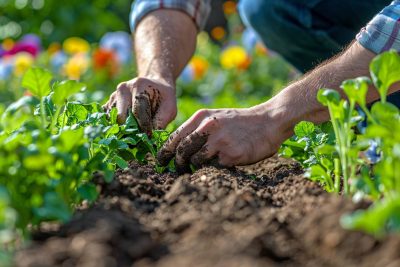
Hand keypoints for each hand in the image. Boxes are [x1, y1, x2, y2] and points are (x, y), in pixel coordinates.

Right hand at [103, 77, 176, 133]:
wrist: (154, 85)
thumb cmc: (163, 98)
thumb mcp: (169, 107)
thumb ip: (161, 121)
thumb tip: (150, 139)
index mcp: (138, 86)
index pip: (137, 112)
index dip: (143, 127)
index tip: (148, 137)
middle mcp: (123, 89)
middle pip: (121, 117)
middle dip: (130, 130)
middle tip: (139, 139)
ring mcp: (113, 96)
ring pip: (112, 119)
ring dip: (121, 130)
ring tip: (132, 135)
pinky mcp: (107, 103)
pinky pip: (107, 119)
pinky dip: (114, 127)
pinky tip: (123, 131)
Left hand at [157, 106, 285, 172]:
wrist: (268, 122)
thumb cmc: (239, 122)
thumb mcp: (215, 117)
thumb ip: (197, 128)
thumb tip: (177, 147)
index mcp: (202, 117)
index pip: (175, 137)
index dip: (164, 152)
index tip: (161, 162)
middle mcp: (208, 128)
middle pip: (181, 151)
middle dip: (177, 164)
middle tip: (178, 170)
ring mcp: (220, 142)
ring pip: (195, 161)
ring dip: (194, 168)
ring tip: (199, 169)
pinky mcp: (231, 155)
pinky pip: (213, 168)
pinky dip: (212, 170)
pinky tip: (220, 165)